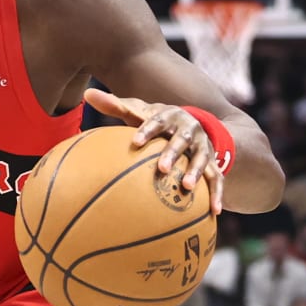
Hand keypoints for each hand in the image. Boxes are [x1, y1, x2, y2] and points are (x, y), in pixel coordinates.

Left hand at [85, 90, 224, 214]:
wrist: (192, 124)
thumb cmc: (156, 121)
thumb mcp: (138, 112)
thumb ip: (115, 105)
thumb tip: (87, 93)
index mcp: (170, 115)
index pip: (157, 120)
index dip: (147, 130)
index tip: (135, 142)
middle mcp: (189, 129)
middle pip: (181, 139)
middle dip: (173, 152)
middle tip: (162, 168)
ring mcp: (202, 146)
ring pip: (201, 158)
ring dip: (196, 172)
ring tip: (187, 187)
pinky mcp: (212, 162)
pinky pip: (217, 179)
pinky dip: (217, 195)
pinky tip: (214, 212)